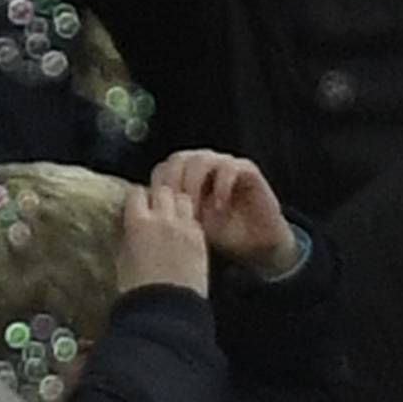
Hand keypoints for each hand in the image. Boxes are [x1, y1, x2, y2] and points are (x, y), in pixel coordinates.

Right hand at [117, 184, 209, 295]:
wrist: (167, 309)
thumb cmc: (137, 290)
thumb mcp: (122, 259)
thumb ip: (128, 236)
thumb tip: (130, 228)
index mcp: (138, 223)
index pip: (136, 193)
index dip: (136, 199)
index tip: (135, 206)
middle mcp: (163, 219)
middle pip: (163, 190)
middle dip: (158, 196)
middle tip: (155, 209)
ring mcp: (185, 228)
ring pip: (183, 199)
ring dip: (176, 203)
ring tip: (172, 217)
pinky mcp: (200, 240)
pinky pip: (195, 219)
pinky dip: (189, 221)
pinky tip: (184, 233)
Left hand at [152, 150, 300, 277]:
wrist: (258, 243)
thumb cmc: (223, 235)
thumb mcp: (191, 228)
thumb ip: (172, 216)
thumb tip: (145, 217)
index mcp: (186, 177)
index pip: (163, 170)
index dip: (158, 186)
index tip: (156, 211)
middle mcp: (204, 167)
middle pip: (178, 159)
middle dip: (173, 183)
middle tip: (174, 208)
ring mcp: (224, 166)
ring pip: (201, 159)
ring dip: (194, 184)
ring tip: (194, 209)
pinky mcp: (246, 170)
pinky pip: (229, 167)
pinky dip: (221, 185)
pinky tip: (219, 206)